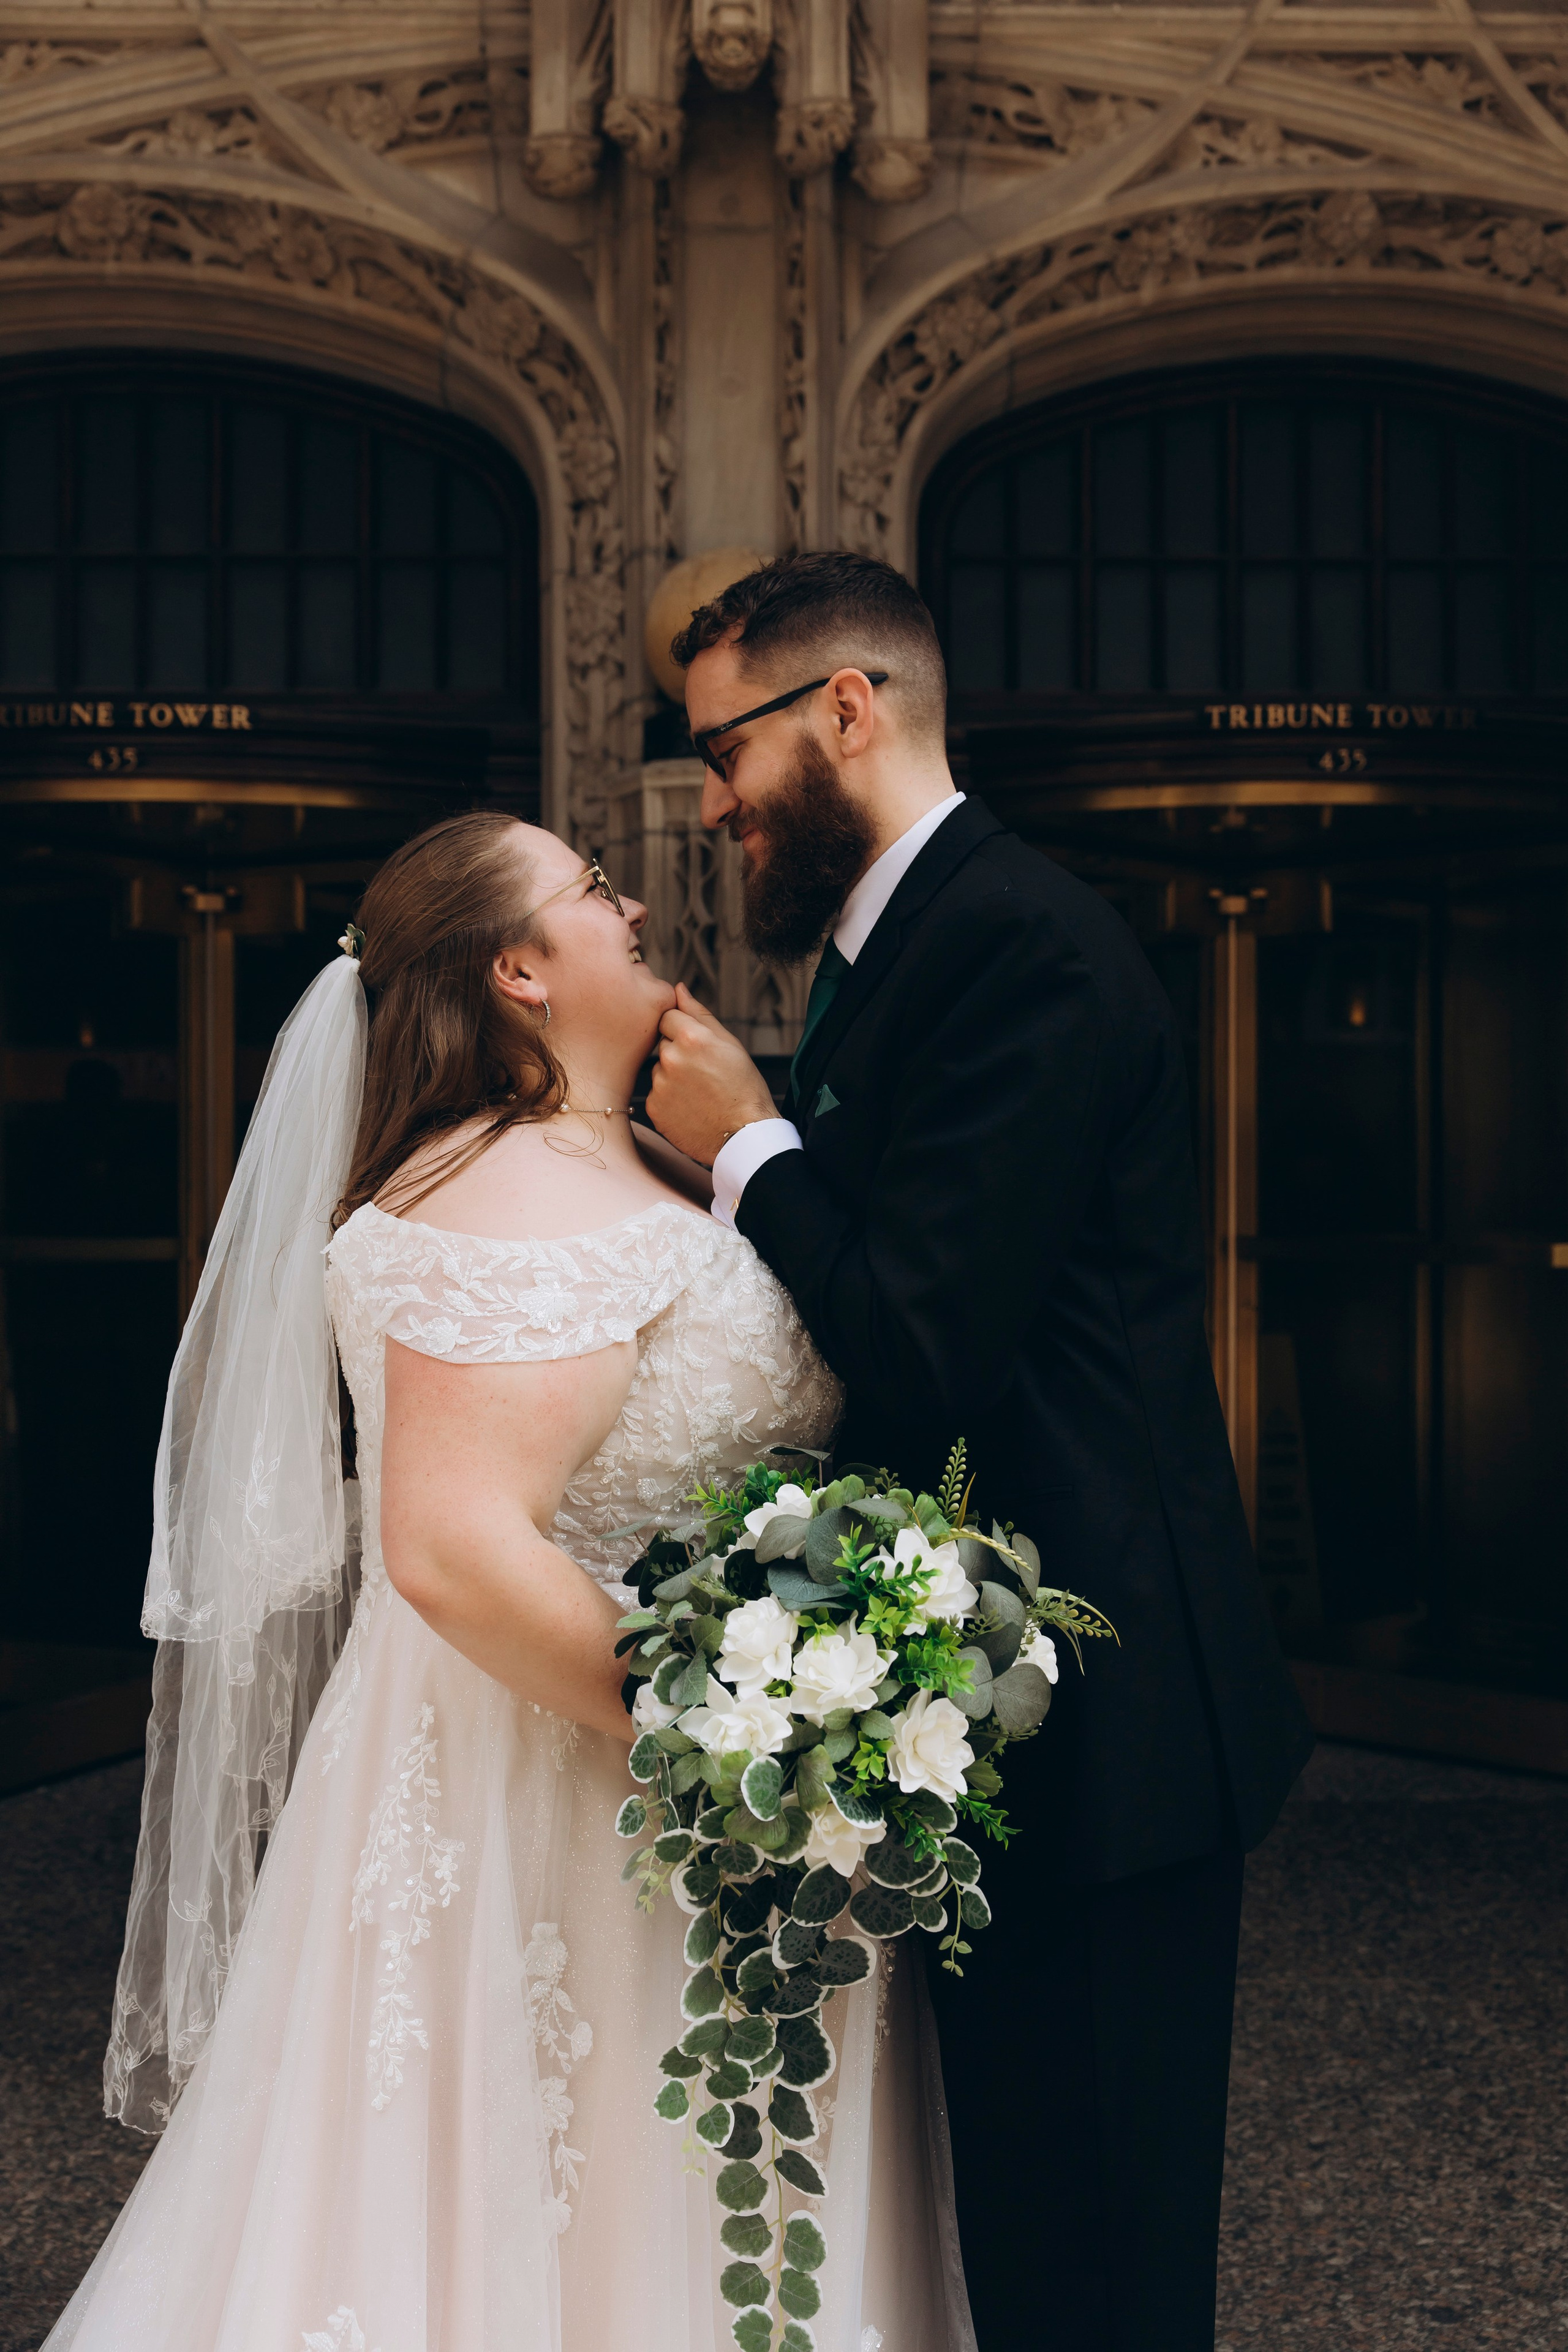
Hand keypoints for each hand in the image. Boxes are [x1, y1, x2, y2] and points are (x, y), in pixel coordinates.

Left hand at [646, 985, 777, 1166]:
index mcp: (691, 1037)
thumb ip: (699, 1013)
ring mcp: (660, 1086)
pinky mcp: (654, 1109)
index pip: (668, 1017)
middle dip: (678, 1053)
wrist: (744, 1135)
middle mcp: (670, 1059)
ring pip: (659, 1070)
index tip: (699, 1047)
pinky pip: (656, 1094)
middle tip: (704, 1073)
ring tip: (699, 1092)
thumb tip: (678, 988)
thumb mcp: (729, 1043)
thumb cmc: (743, 1087)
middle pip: (662, 1044)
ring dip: (672, 1076)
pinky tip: (691, 1107)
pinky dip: (669, 1099)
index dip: (683, 1030)